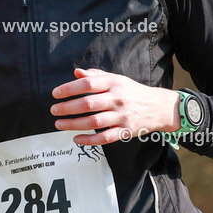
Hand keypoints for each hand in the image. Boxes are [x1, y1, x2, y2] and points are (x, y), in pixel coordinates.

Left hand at [51, 68, 179, 145]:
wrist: (159, 107)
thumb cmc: (132, 92)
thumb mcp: (117, 79)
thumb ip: (96, 76)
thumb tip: (76, 73)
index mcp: (114, 83)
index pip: (88, 84)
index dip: (69, 88)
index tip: (55, 94)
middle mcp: (117, 99)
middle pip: (88, 103)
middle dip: (67, 107)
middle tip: (53, 110)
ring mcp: (122, 116)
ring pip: (94, 121)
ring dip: (73, 124)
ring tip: (59, 124)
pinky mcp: (126, 131)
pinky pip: (105, 137)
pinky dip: (89, 140)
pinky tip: (76, 139)